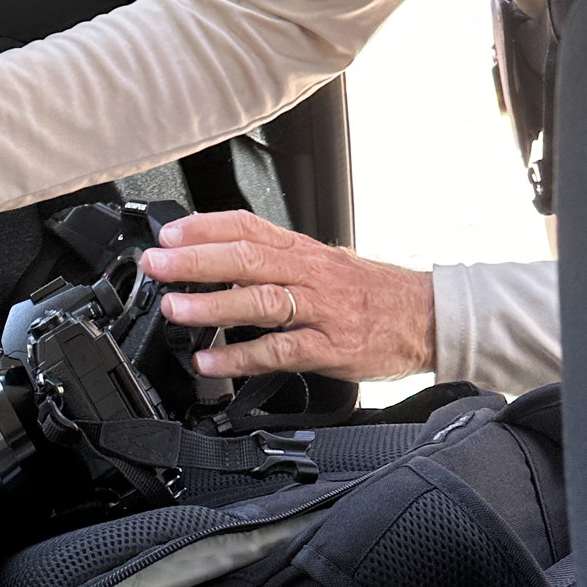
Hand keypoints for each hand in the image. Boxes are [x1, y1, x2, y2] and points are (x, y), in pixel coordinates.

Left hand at [142, 210, 435, 383]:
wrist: (429, 317)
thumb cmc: (377, 293)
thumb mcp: (328, 265)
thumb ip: (282, 264)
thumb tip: (228, 267)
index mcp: (305, 251)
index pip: (249, 226)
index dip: (205, 227)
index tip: (169, 233)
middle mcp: (310, 273)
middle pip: (246, 257)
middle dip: (195, 259)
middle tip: (157, 264)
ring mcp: (321, 310)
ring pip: (260, 300)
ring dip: (212, 304)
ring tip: (174, 308)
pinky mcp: (330, 347)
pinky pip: (279, 351)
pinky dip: (241, 356)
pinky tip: (211, 360)